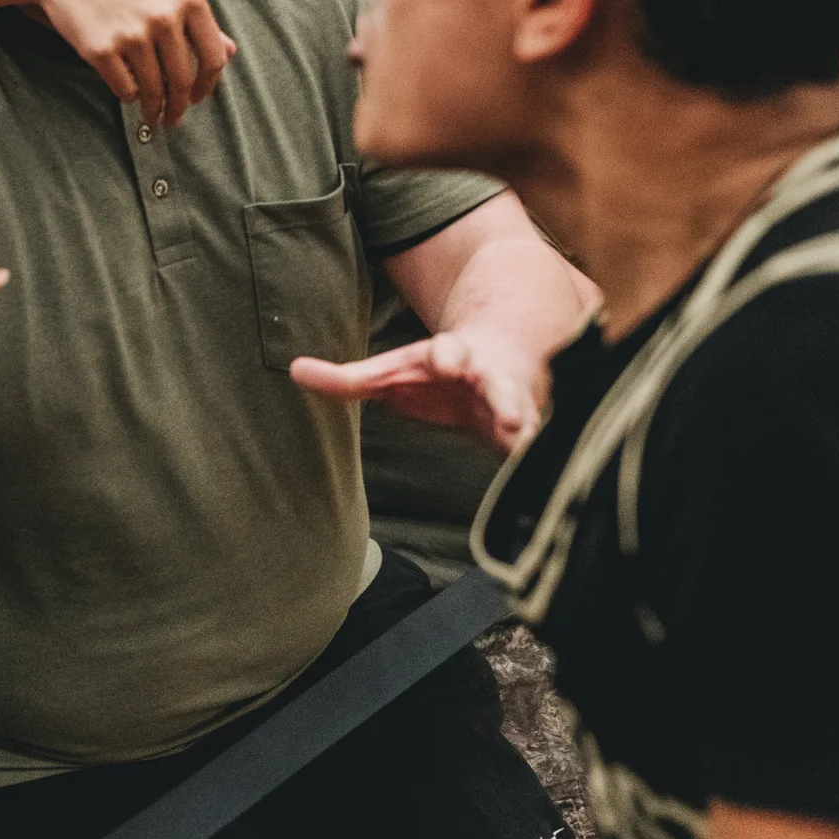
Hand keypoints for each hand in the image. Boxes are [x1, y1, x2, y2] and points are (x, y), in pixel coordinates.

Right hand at [12, 0, 232, 129]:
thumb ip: (199, 23)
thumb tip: (230, 52)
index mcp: (189, 1)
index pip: (213, 59)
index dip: (207, 86)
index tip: (196, 99)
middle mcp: (165, 17)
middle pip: (182, 81)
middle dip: (178, 108)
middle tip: (172, 120)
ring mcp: (133, 34)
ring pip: (154, 90)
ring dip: (153, 111)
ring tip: (150, 116)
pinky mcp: (103, 50)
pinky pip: (125, 90)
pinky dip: (127, 96)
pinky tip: (126, 92)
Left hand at [290, 329, 543, 451]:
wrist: (503, 359)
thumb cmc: (436, 372)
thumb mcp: (392, 372)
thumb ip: (347, 379)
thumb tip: (293, 370)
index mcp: (453, 358)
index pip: (449, 353)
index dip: (448, 356)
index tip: (449, 361)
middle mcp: (491, 379)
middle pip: (501, 387)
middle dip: (505, 400)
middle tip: (510, 417)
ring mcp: (518, 406)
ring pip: (531, 421)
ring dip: (532, 438)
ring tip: (535, 457)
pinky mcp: (532, 433)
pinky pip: (542, 450)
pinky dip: (541, 465)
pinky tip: (546, 484)